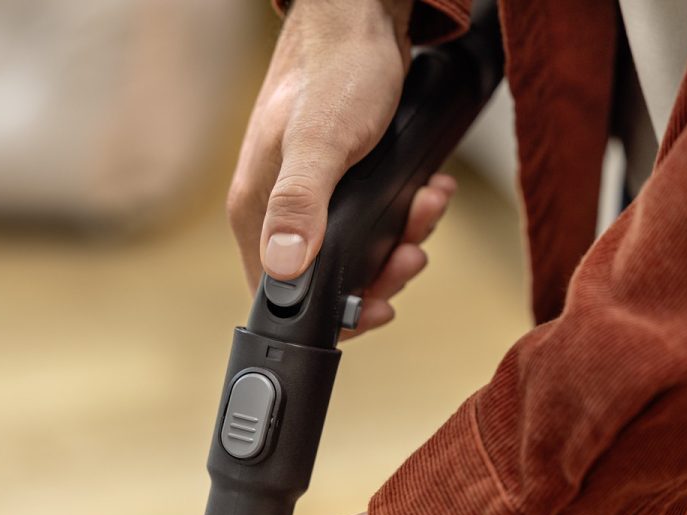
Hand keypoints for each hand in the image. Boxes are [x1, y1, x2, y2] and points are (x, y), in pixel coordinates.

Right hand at [227, 0, 453, 338]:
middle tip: (413, 253)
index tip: (378, 307)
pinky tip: (427, 192)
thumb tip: (282, 269)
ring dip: (401, 241)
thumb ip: (299, 203)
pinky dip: (405, 216)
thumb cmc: (337, 71)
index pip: (278, 294)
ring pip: (355, 251)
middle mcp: (277, 210)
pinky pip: (372, 221)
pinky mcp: (339, 182)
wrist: (362, 17)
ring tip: (427, 208)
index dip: (330, 314)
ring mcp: (309, 196)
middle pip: (324, 280)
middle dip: (380, 274)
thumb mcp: (321, 139)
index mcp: (259, 210)